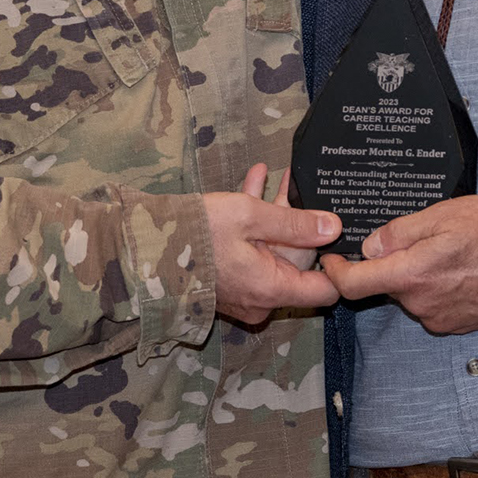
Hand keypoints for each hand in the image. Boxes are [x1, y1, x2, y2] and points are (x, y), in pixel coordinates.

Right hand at [206, 164, 340, 327]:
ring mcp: (243, 294)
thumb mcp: (251, 216)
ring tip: (274, 177)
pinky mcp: (227, 284)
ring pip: (271, 253)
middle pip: (296, 264)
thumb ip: (295, 222)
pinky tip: (253, 184)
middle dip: (296, 223)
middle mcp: (260, 300)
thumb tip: (334, 227)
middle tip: (296, 186)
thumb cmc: (197, 233)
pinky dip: (252, 228)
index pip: (326, 290)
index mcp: (272, 289)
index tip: (334, 231)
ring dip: (273, 218)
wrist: (143, 247)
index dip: (335, 261)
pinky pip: (250, 256)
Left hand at [319, 196, 477, 334]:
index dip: (336, 272)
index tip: (331, 259)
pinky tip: (461, 268)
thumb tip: (369, 246)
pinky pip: (433, 304)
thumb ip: (401, 232)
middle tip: (418, 236)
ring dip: (417, 275)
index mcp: (413, 275)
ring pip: (411, 294)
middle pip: (386, 286)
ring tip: (448, 249)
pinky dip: (438, 287)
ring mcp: (441, 318)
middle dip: (392, 263)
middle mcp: (422, 304)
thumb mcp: (446, 213)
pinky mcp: (458, 323)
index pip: (355, 285)